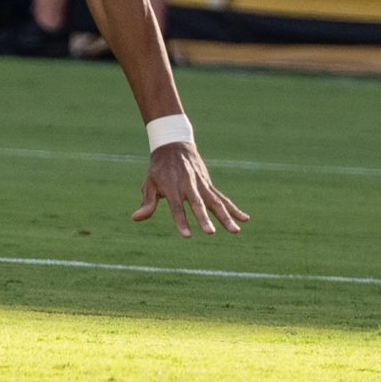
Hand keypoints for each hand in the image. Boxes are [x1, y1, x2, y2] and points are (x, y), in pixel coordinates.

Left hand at [133, 142, 248, 237]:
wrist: (174, 145)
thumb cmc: (159, 169)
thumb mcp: (149, 183)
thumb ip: (147, 203)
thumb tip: (135, 218)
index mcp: (172, 186)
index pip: (177, 207)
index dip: (181, 221)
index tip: (187, 235)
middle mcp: (189, 185)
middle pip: (198, 204)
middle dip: (204, 218)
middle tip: (211, 233)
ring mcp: (201, 184)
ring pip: (215, 202)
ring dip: (226, 216)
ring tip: (236, 231)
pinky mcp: (209, 184)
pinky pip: (223, 198)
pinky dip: (234, 208)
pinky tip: (245, 219)